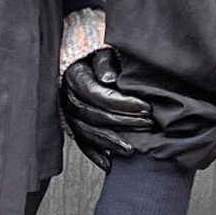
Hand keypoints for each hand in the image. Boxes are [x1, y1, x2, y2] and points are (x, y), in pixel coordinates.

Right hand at [59, 45, 156, 168]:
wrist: (80, 59)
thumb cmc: (96, 55)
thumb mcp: (102, 50)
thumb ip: (105, 61)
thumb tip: (108, 78)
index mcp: (74, 76)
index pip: (96, 93)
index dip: (122, 103)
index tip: (146, 107)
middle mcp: (67, 96)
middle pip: (94, 115)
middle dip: (123, 122)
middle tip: (148, 125)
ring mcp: (67, 113)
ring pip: (86, 132)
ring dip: (110, 143)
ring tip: (132, 149)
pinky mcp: (70, 125)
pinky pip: (80, 143)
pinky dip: (94, 154)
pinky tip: (109, 164)